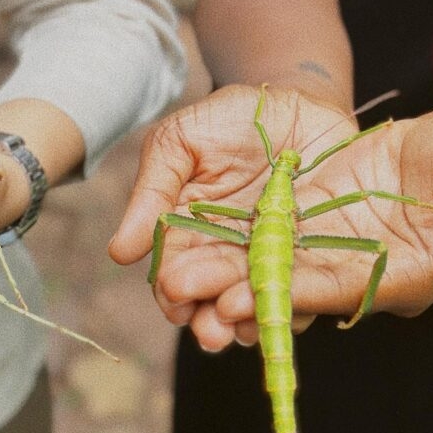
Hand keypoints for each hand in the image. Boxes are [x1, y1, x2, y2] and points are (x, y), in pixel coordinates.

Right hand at [110, 85, 432, 349]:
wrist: (300, 97)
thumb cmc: (231, 119)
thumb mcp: (179, 142)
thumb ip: (152, 192)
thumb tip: (119, 254)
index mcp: (186, 231)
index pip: (174, 269)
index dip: (173, 289)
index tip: (175, 298)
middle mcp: (225, 253)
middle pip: (212, 295)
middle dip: (209, 318)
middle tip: (210, 334)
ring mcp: (269, 257)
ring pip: (254, 300)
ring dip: (247, 320)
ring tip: (243, 332)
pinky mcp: (312, 256)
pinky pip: (305, 288)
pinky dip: (296, 304)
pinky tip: (289, 311)